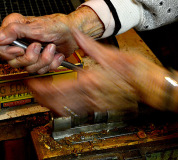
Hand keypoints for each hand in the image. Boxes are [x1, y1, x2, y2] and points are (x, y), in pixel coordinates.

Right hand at [0, 7, 103, 73]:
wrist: (73, 34)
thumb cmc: (57, 26)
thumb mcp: (36, 27)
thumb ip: (15, 31)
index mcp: (14, 32)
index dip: (9, 52)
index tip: (21, 49)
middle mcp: (19, 44)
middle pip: (13, 62)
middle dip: (31, 57)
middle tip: (40, 46)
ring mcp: (30, 54)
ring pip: (29, 69)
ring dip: (44, 60)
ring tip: (52, 48)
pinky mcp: (40, 62)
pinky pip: (41, 71)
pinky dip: (51, 64)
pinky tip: (56, 55)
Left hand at [26, 29, 177, 115]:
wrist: (145, 84)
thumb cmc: (131, 70)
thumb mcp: (109, 54)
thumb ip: (88, 45)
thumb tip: (75, 34)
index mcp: (89, 81)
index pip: (57, 89)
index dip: (40, 88)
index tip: (32, 83)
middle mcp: (88, 96)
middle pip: (56, 103)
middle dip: (41, 97)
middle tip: (33, 90)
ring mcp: (93, 104)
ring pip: (64, 109)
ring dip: (50, 104)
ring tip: (42, 96)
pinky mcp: (97, 107)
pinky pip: (75, 111)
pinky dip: (63, 108)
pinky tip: (60, 102)